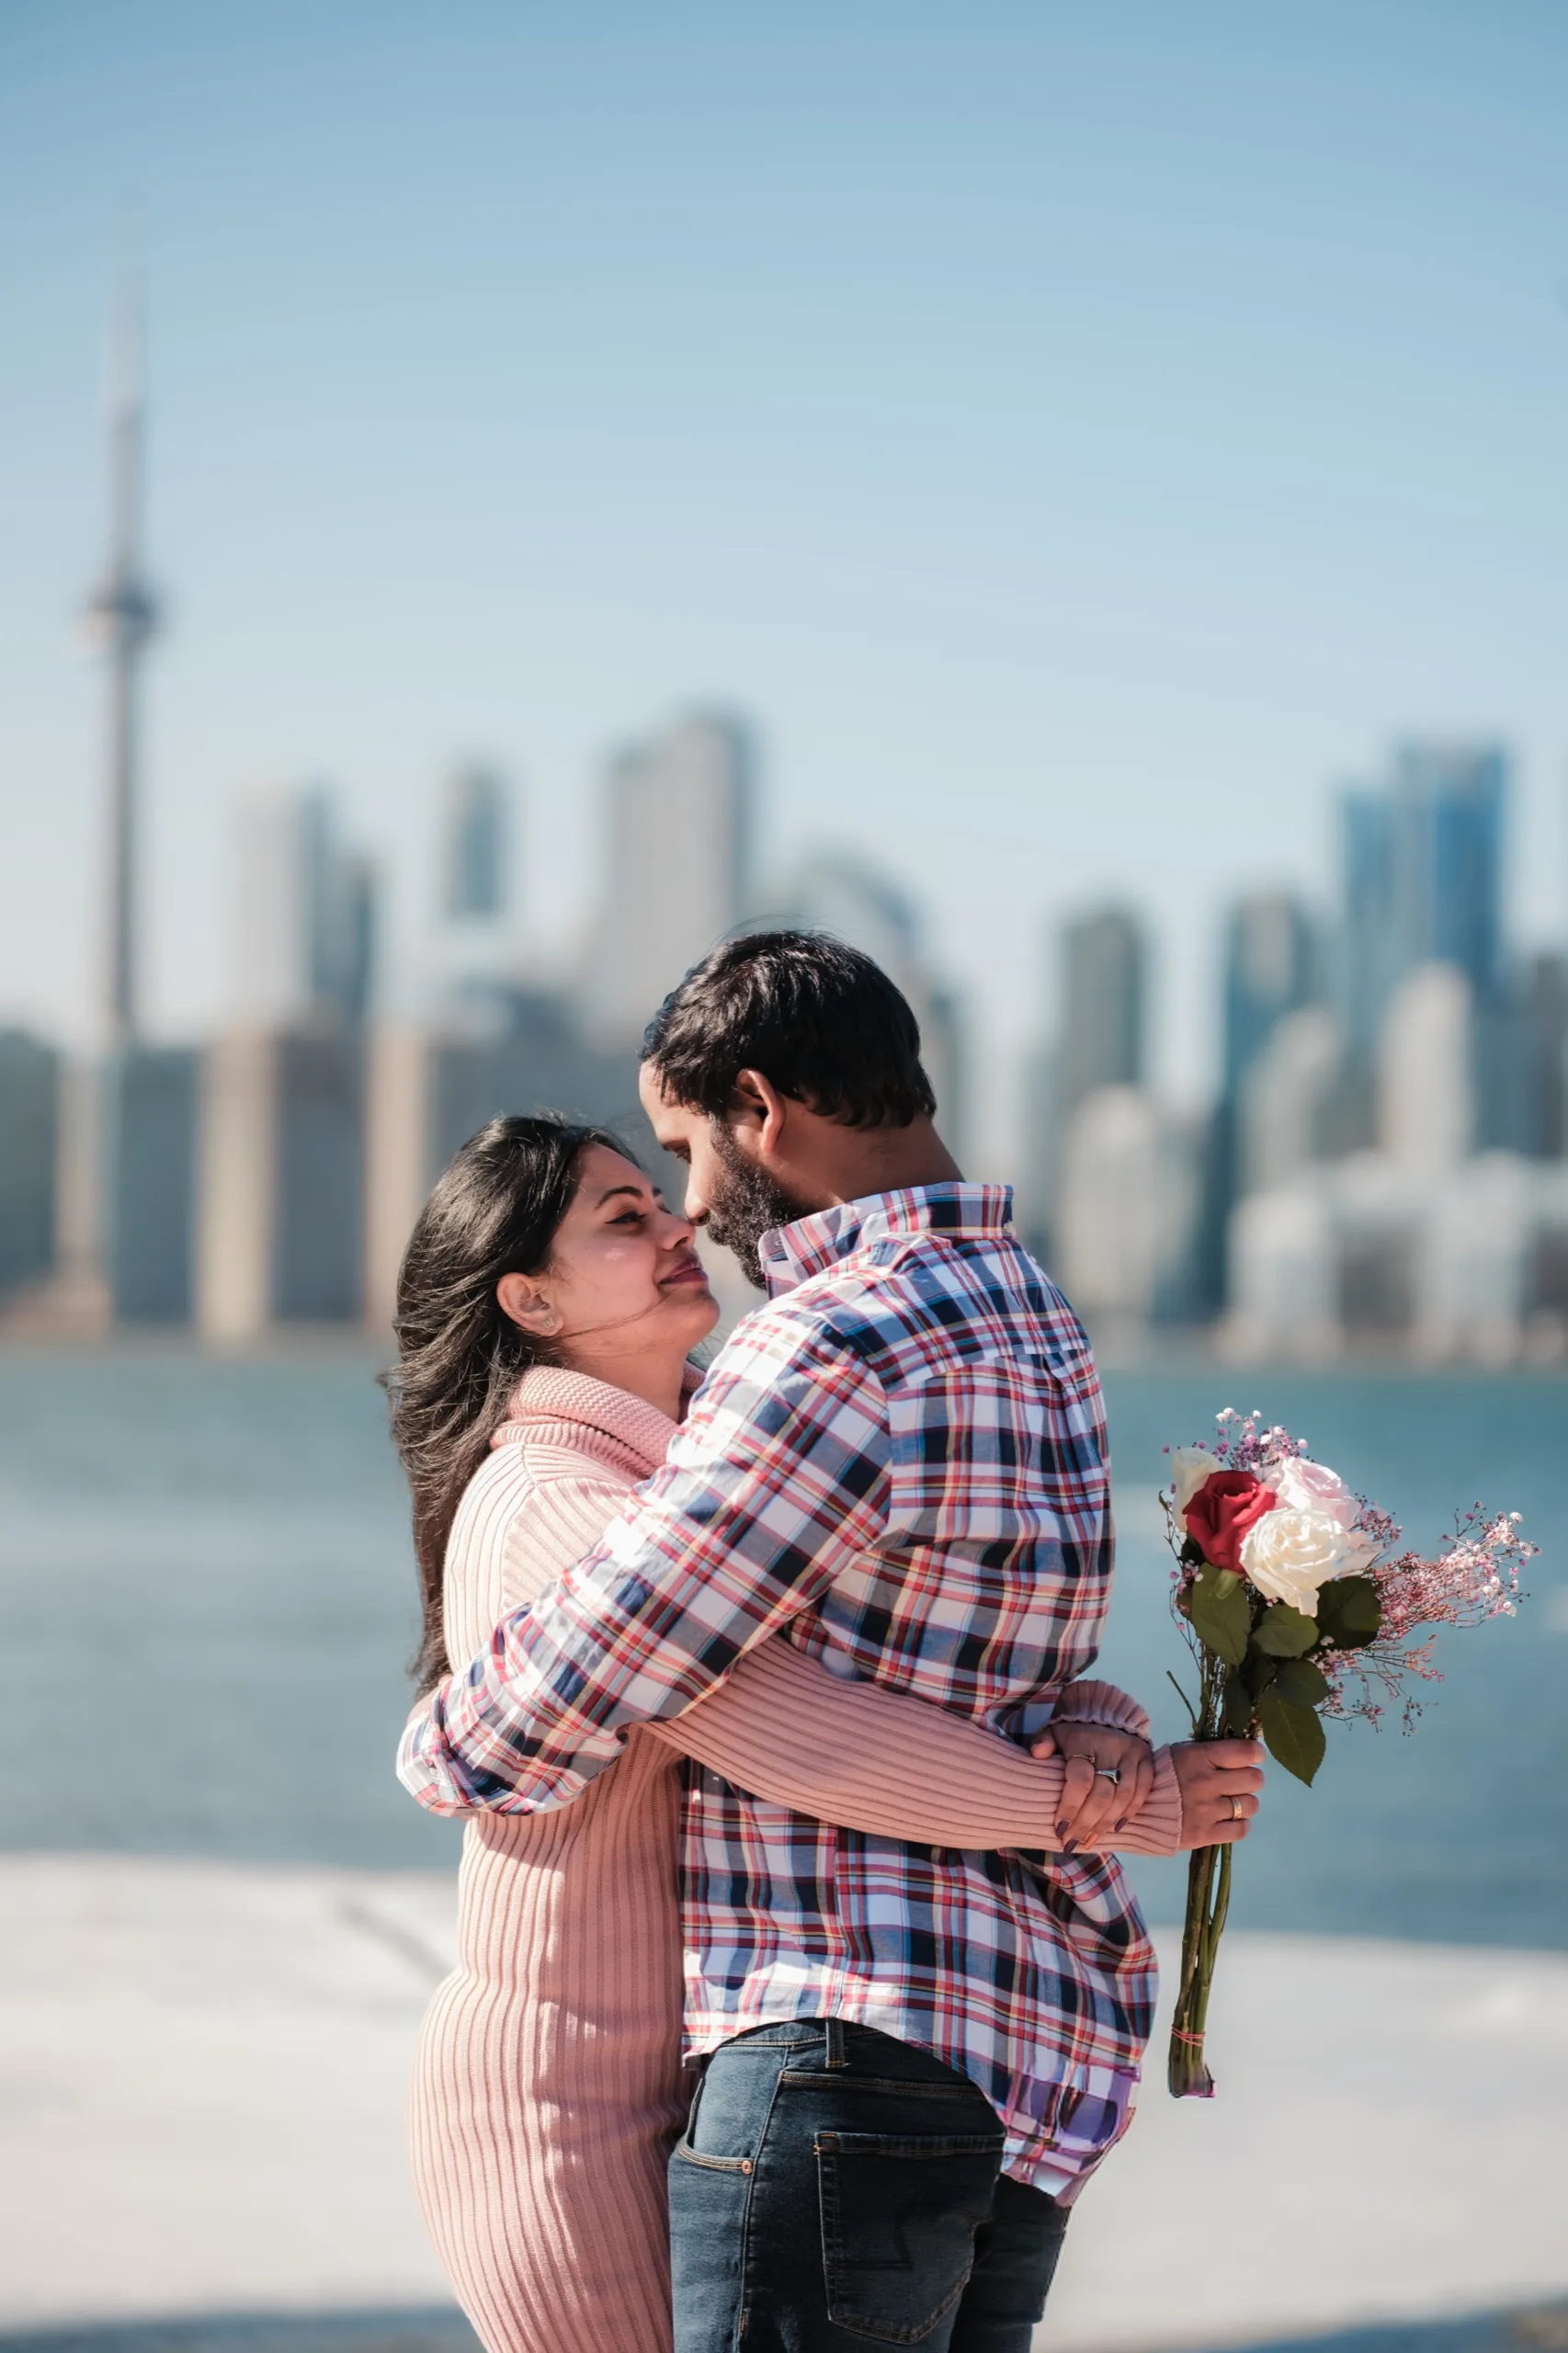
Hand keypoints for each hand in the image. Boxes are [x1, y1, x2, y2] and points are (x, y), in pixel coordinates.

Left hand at [1031, 1719, 1154, 1851]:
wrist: (1106, 1710)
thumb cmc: (1074, 1730)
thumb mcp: (1054, 1731)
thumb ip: (1043, 1742)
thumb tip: (1037, 1754)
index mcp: (1084, 1741)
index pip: (1080, 1780)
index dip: (1070, 1807)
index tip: (1059, 1829)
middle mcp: (1111, 1747)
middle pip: (1102, 1794)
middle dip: (1086, 1823)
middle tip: (1073, 1843)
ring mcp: (1131, 1753)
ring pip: (1124, 1796)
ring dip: (1106, 1823)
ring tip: (1090, 1841)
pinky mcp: (1146, 1758)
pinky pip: (1143, 1789)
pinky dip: (1131, 1811)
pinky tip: (1116, 1828)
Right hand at [1170, 1739, 1264, 1847]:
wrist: (1133, 1808)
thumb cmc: (1161, 1776)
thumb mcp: (1181, 1754)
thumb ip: (1210, 1754)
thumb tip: (1244, 1752)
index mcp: (1198, 1757)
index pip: (1245, 1752)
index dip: (1256, 1753)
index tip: (1253, 1757)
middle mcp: (1205, 1783)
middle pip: (1254, 1779)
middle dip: (1250, 1779)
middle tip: (1239, 1782)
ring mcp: (1206, 1811)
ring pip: (1250, 1805)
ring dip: (1244, 1803)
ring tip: (1231, 1803)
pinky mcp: (1204, 1834)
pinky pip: (1241, 1830)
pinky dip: (1239, 1824)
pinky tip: (1229, 1819)